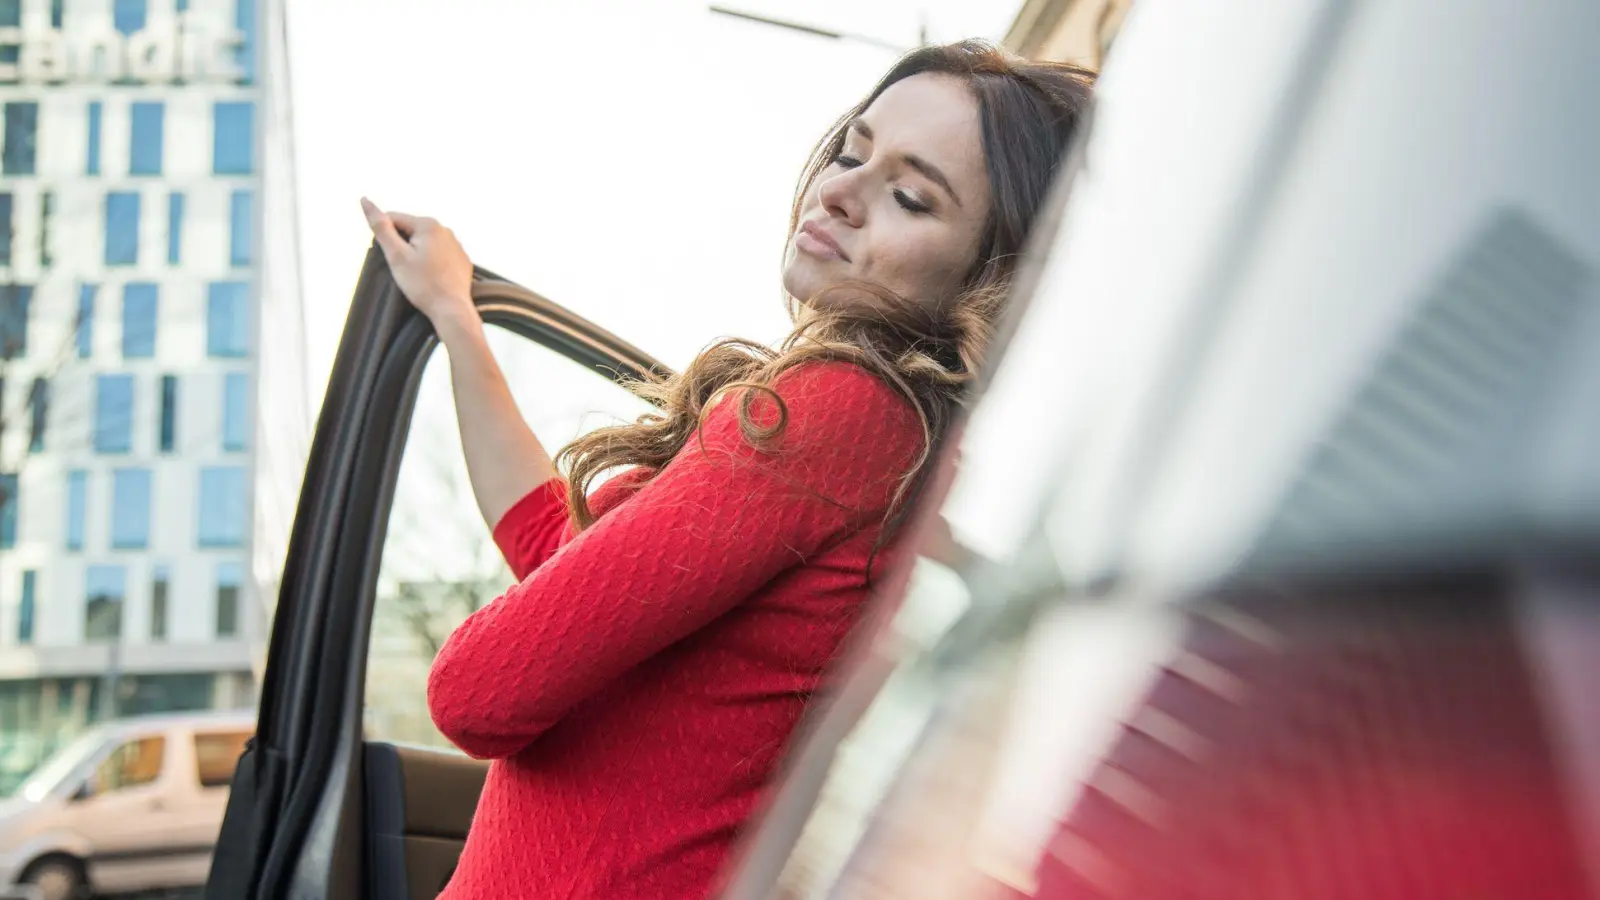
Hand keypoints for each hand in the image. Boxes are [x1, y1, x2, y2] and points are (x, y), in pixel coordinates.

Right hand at [361, 197, 475, 329]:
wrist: (451, 310)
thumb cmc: (423, 285)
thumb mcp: (396, 255)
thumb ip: (380, 227)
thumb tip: (365, 201)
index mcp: (428, 224)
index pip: (393, 219)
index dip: (386, 238)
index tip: (393, 258)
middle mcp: (445, 229)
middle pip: (410, 231)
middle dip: (402, 246)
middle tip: (405, 269)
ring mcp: (456, 245)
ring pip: (425, 243)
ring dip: (416, 254)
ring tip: (418, 275)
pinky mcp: (461, 260)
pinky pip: (439, 255)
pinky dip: (431, 263)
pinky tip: (431, 278)